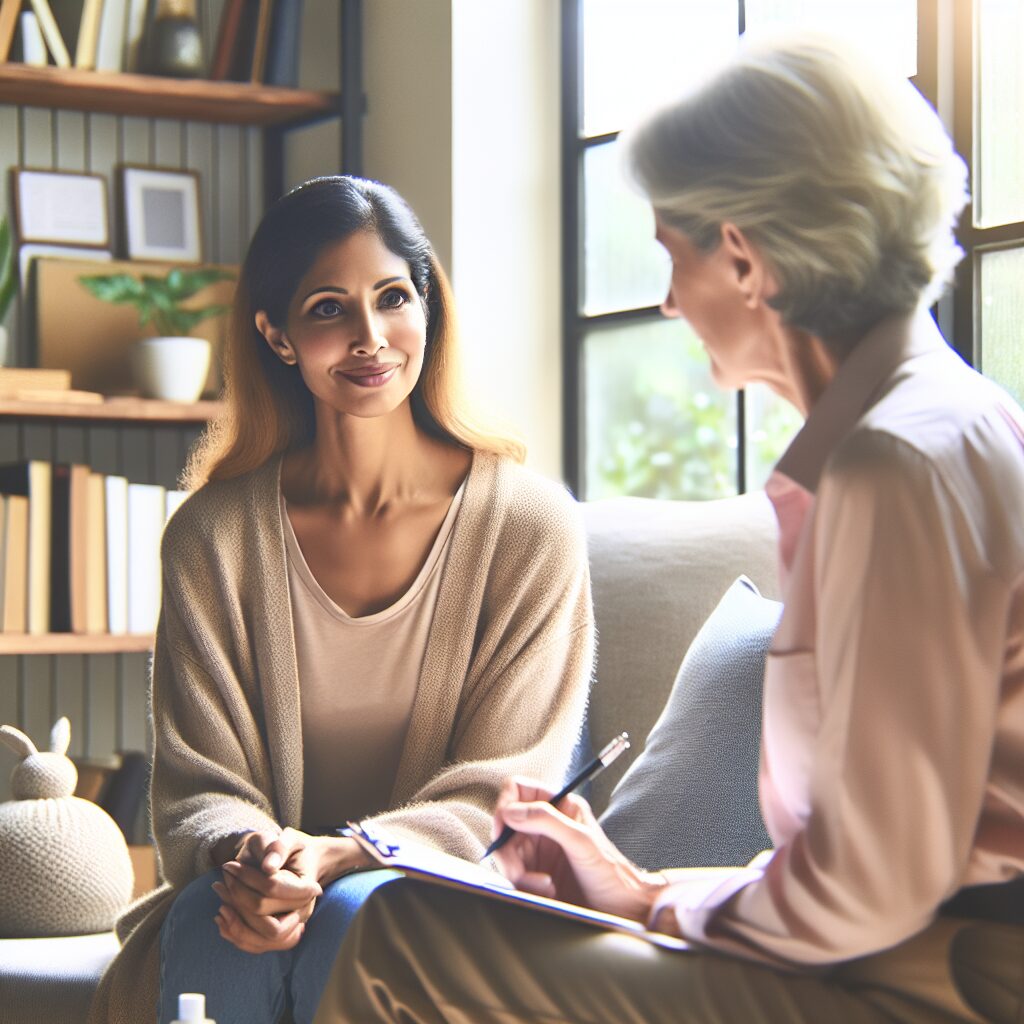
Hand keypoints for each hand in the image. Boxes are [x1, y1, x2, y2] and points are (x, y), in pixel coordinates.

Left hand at [213, 828, 369, 952]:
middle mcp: (302, 911)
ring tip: (220, 902)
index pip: (274, 887)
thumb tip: (268, 867)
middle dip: (237, 897)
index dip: (248, 877)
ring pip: (262, 938)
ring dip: (235, 922)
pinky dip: (235, 935)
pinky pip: (256, 946)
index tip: (229, 864)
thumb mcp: (286, 838)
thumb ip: (278, 847)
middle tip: (222, 880)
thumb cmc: (290, 849)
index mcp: (306, 886)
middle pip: (264, 914)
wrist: (299, 864)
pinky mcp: (277, 935)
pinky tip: (221, 917)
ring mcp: (291, 927)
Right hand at [492, 777, 667, 923]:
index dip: (505, 806)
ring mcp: (539, 850)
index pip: (518, 790)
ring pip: (506, 855)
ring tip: (544, 887)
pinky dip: (525, 886)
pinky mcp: (536, 875)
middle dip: (508, 852)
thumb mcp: (581, 841)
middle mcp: (545, 825)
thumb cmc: (612, 873)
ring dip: (519, 874)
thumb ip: (547, 820)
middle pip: (505, 828)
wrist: (623, 910)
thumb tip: (509, 812)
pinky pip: (514, 877)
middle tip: (518, 872)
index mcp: (558, 805)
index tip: (502, 829)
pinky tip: (548, 892)